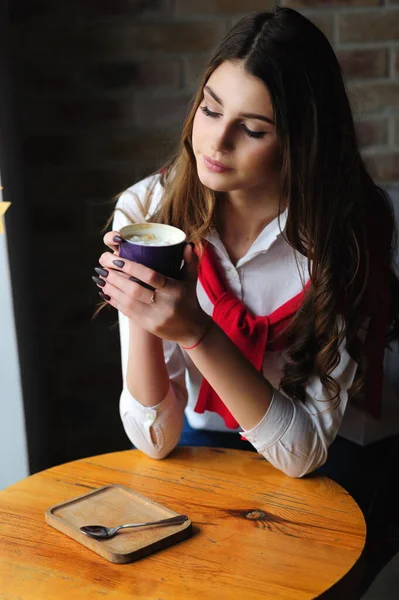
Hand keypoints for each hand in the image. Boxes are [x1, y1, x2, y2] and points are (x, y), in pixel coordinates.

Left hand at [94, 230, 210, 345]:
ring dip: (111, 289)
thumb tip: (187, 243)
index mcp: (174, 290)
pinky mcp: (147, 326)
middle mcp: (164, 305)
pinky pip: (127, 312)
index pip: (150, 276)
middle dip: (116, 278)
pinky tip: (104, 292)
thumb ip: (189, 260)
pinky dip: (114, 301)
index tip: (117, 259)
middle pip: (134, 290)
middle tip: (103, 267)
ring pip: (127, 302)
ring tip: (100, 278)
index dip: (132, 268)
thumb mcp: (191, 279)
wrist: (191, 329)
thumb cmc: (189, 299)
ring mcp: (154, 317)